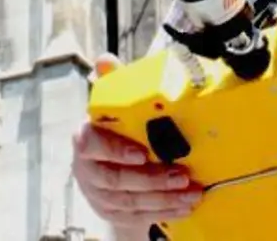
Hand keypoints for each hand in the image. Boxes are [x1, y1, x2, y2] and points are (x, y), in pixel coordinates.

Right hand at [72, 54, 203, 234]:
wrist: (104, 162)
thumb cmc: (112, 128)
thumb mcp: (112, 103)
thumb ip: (112, 83)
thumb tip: (105, 60)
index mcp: (85, 139)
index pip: (91, 145)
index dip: (115, 150)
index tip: (142, 153)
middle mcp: (87, 169)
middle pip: (116, 180)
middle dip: (152, 179)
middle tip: (182, 174)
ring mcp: (98, 194)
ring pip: (129, 202)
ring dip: (163, 199)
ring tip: (191, 191)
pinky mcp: (111, 212)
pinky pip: (137, 217)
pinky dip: (163, 212)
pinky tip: (184, 206)